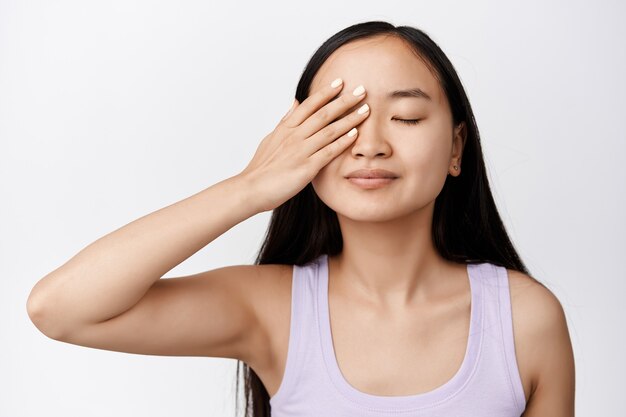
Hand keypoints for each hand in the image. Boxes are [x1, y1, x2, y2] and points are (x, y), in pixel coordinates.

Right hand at [238, 79, 369, 211]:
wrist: (251, 189)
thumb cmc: (261, 167)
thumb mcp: (270, 138)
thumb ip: (285, 120)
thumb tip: (295, 102)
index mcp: (286, 128)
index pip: (309, 105)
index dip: (325, 92)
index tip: (340, 82)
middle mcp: (294, 136)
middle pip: (323, 113)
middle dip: (344, 101)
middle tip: (361, 90)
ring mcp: (301, 151)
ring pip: (330, 130)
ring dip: (350, 118)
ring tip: (365, 109)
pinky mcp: (307, 167)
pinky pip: (329, 151)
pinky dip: (343, 141)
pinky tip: (355, 134)